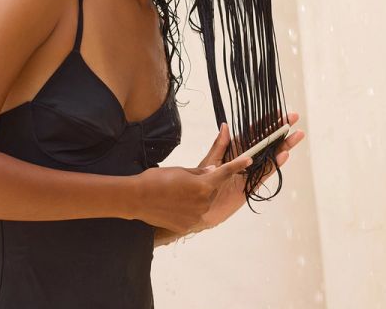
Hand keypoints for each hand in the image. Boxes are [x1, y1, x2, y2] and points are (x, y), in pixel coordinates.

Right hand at [133, 153, 252, 232]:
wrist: (136, 198)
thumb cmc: (157, 179)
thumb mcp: (181, 170)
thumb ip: (200, 173)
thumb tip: (213, 172)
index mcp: (204, 185)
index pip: (225, 173)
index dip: (238, 165)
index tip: (249, 160)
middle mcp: (203, 202)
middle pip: (211, 191)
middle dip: (204, 185)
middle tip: (184, 182)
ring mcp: (195, 216)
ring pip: (202, 204)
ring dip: (195, 199)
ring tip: (174, 194)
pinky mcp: (186, 226)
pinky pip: (192, 215)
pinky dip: (186, 210)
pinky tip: (171, 206)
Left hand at [196, 112, 304, 229]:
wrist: (199, 209)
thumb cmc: (201, 183)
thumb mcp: (210, 161)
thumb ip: (220, 145)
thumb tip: (226, 125)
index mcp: (235, 150)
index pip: (253, 132)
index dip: (266, 122)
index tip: (279, 112)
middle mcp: (246, 158)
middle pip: (266, 141)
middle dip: (280, 129)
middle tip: (294, 117)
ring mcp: (251, 171)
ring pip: (270, 155)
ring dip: (283, 145)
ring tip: (297, 134)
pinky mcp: (251, 185)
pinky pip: (265, 172)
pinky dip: (275, 164)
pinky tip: (284, 154)